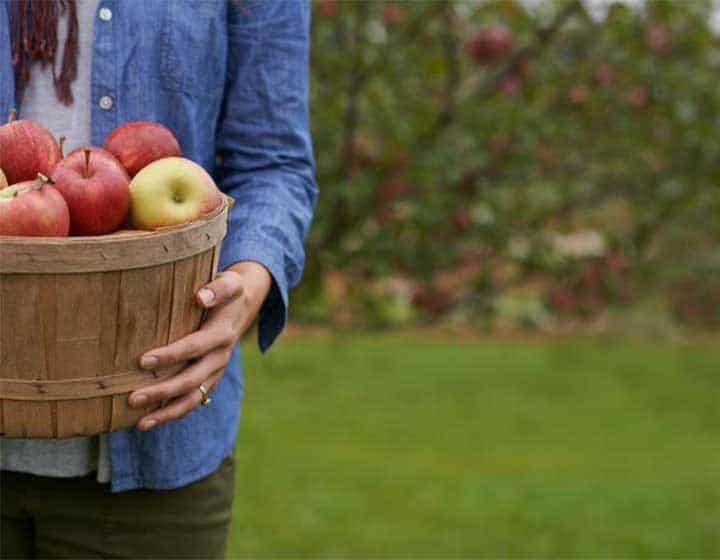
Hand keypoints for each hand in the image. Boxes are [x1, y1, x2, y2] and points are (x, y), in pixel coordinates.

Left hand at [128, 261, 271, 430]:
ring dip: (168, 411)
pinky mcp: (210, 378)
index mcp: (222, 333)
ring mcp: (216, 371)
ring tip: (140, 424)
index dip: (171, 355)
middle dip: (163, 391)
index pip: (195, 346)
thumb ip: (218, 288)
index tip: (143, 361)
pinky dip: (173, 413)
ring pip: (194, 397)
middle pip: (192, 379)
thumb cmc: (227, 290)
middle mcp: (221, 356)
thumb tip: (200, 297)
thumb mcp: (230, 282)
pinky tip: (148, 421)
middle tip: (132, 397)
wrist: (242, 305)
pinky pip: (194, 401)